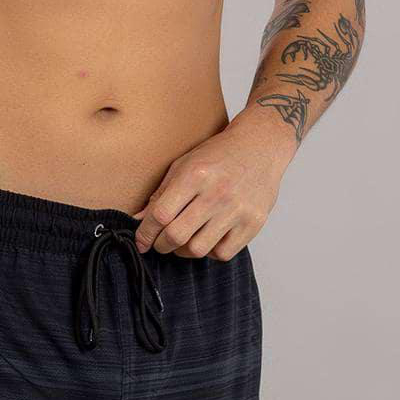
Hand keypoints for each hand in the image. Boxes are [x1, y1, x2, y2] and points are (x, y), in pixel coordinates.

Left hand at [132, 112, 292, 258]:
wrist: (260, 146)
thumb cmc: (219, 154)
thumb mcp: (184, 164)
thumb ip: (161, 193)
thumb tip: (139, 220)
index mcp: (195, 175)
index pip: (160, 215)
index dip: (145, 233)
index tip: (142, 241)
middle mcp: (216, 193)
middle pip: (176, 236)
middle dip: (161, 245)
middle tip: (160, 243)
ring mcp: (237, 210)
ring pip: (198, 249)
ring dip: (184, 251)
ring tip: (184, 242)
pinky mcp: (253, 223)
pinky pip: (223, 253)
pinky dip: (211, 252)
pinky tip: (208, 239)